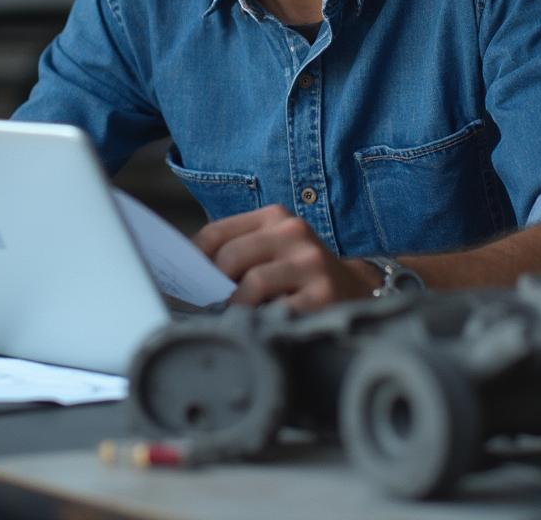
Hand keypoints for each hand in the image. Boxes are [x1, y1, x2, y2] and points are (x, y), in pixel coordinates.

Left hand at [194, 204, 378, 311]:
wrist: (356, 291)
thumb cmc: (299, 273)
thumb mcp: (273, 249)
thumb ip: (238, 252)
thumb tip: (189, 274)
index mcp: (276, 217)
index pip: (217, 232)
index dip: (194, 258)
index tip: (184, 278)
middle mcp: (294, 233)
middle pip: (230, 257)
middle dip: (215, 285)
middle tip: (214, 304)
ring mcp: (310, 263)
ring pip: (250, 284)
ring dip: (237, 306)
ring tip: (239, 315)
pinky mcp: (322, 296)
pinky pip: (275, 311)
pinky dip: (262, 320)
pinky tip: (265, 323)